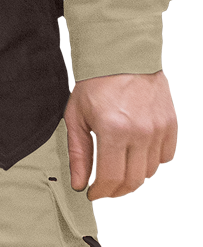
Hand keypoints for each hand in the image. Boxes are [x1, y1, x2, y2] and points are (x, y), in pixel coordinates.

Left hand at [64, 71, 177, 199]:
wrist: (122, 54)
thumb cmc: (95, 82)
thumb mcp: (77, 116)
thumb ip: (79, 154)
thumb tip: (79, 184)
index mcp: (114, 129)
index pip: (111, 178)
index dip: (100, 192)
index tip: (93, 193)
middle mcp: (140, 131)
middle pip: (133, 179)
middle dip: (116, 189)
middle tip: (104, 187)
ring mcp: (158, 127)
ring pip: (149, 171)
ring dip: (132, 176)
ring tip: (118, 169)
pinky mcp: (169, 123)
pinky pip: (164, 156)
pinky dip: (150, 162)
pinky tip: (136, 155)